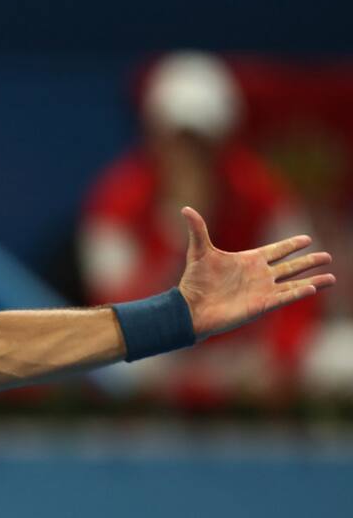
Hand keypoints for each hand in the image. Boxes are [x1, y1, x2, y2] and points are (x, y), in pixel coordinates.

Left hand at [177, 206, 334, 340]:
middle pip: (290, 266)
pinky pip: (286, 297)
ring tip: (332, 277)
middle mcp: (259, 275)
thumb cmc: (194, 282)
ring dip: (313, 279)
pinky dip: (300, 292)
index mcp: (249, 261)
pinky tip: (315, 287)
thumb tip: (185, 208)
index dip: (291, 245)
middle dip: (309, 261)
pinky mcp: (262, 304)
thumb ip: (198, 229)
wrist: (191, 308)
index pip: (276, 250)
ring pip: (294, 283)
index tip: (307, 238)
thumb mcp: (198, 252)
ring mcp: (262, 290)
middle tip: (327, 256)